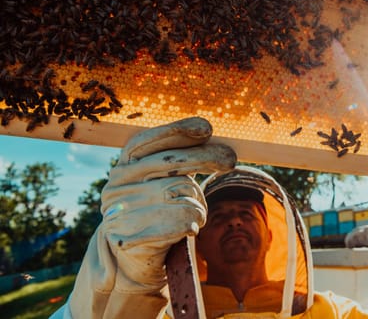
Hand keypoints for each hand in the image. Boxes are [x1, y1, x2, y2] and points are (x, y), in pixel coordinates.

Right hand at [100, 117, 235, 291]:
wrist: (133, 260)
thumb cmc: (156, 212)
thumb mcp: (162, 182)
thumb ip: (178, 161)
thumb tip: (210, 137)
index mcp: (123, 167)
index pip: (146, 141)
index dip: (176, 131)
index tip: (207, 129)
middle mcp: (117, 185)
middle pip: (168, 163)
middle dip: (204, 158)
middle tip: (230, 159)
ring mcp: (119, 211)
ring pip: (180, 192)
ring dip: (199, 204)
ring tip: (198, 215)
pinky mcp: (128, 237)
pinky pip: (180, 221)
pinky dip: (193, 223)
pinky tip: (191, 228)